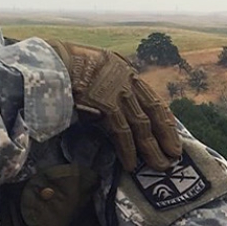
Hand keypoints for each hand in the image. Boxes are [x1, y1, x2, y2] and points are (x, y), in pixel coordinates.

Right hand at [47, 39, 181, 171]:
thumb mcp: (97, 68)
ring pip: (142, 126)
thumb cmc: (67, 65)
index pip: (153, 99)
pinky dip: (128, 150)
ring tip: (160, 166)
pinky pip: (122, 132)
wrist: (51, 59)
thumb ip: (109, 85)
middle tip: (175, 155)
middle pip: (154, 113)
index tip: (173, 135)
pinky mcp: (105, 105)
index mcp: (127, 72)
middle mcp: (127, 81)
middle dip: (166, 136)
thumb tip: (110, 112)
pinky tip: (131, 164)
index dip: (165, 120)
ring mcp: (118, 93)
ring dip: (151, 149)